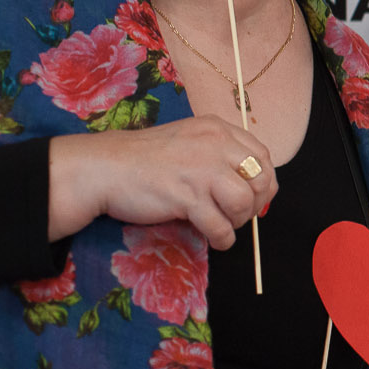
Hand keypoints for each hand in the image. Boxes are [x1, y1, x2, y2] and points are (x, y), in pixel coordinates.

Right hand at [48, 117, 277, 248]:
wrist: (104, 168)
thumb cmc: (145, 158)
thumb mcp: (189, 142)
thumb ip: (218, 155)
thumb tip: (250, 185)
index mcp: (218, 129)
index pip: (262, 155)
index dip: (265, 180)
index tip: (256, 196)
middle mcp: (215, 145)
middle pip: (260, 179)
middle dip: (255, 203)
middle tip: (239, 215)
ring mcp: (201, 170)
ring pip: (243, 202)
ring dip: (238, 221)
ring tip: (224, 225)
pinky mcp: (187, 197)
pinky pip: (220, 225)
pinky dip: (223, 238)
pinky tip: (216, 239)